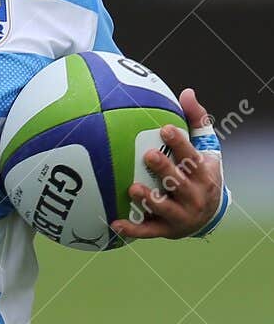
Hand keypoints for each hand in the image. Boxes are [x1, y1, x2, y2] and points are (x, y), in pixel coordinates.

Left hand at [111, 89, 222, 240]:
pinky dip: (132, 229)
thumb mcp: (205, 149)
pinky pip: (148, 231)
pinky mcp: (168, 231)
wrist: (209, 216)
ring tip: (133, 189)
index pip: (192, 157)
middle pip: (180, 182)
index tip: (165, 129)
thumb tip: (187, 92)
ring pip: (165, 208)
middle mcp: (196, 195)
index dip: (180, 143)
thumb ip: (196, 121)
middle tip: (148, 155)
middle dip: (165, 169)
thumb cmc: (201, 174)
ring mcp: (182, 215)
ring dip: (149, 200)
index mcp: (203, 173)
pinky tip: (114, 223)